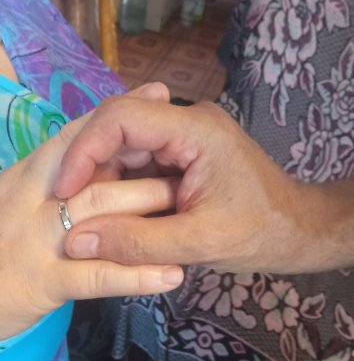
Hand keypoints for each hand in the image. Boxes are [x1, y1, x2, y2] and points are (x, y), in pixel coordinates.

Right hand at [0, 91, 182, 360]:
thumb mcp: (4, 203)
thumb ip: (45, 184)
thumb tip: (89, 166)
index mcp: (23, 177)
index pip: (74, 135)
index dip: (116, 116)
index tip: (153, 95)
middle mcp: (30, 199)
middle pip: (94, 166)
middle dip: (143, 158)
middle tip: (186, 152)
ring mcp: (36, 241)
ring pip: (100, 213)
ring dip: (148, 207)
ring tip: (192, 204)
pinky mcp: (42, 282)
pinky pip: (98, 276)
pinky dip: (138, 274)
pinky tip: (173, 275)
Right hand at [55, 90, 353, 274]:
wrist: (297, 231)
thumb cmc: (259, 233)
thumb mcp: (199, 243)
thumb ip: (137, 242)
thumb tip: (74, 241)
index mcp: (194, 130)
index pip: (121, 117)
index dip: (84, 150)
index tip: (64, 190)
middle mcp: (185, 123)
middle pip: (118, 127)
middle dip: (88, 165)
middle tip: (68, 206)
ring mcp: (183, 137)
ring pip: (124, 145)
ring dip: (101, 177)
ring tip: (83, 212)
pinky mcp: (180, 155)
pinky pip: (137, 160)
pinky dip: (118, 185)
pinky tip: (108, 210)